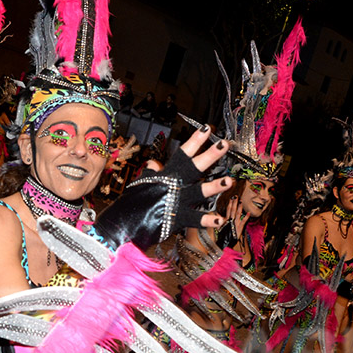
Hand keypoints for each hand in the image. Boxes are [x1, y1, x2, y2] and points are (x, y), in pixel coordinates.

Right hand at [93, 126, 232, 249]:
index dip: (195, 141)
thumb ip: (151, 173)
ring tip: (228, 181)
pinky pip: (194, 220)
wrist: (124, 224)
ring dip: (214, 187)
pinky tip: (219, 219)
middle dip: (210, 155)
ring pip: (199, 193)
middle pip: (194, 167)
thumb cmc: (133, 203)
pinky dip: (206, 221)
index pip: (182, 154)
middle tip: (224, 144)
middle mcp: (174, 186)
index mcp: (167, 175)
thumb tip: (154, 163)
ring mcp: (177, 202)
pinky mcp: (178, 219)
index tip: (207, 128)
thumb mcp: (142, 183)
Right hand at [224, 194, 249, 245]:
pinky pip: (243, 221)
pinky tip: (249, 213)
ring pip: (238, 213)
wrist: (225, 243)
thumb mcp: (219, 227)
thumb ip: (219, 220)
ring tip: (241, 202)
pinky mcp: (240, 228)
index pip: (228, 210)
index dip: (230, 204)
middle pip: (233, 210)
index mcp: (226, 220)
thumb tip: (217, 214)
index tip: (231, 198)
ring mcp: (236, 224)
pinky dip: (246, 217)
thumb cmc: (222, 236)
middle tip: (236, 196)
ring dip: (240, 207)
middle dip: (234, 203)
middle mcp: (231, 221)